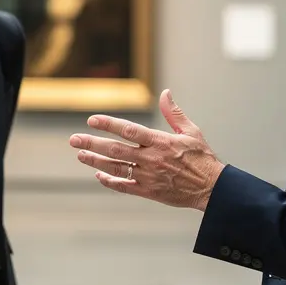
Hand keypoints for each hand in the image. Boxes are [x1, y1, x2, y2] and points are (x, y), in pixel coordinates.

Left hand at [69, 89, 225, 209]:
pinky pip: (124, 186)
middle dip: (92, 144)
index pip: (129, 130)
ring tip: (80, 155)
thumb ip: (174, 113)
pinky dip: (110, 181)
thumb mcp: (191, 131)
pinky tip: (98, 175)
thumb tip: (165, 92)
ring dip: (95, 161)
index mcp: (161, 142)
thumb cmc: (202, 158)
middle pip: (115, 150)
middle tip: (74, 140)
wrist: (212, 189)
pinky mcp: (149, 192)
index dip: (109, 124)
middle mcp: (151, 159)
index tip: (92, 120)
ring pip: (116, 168)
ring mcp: (148, 177)